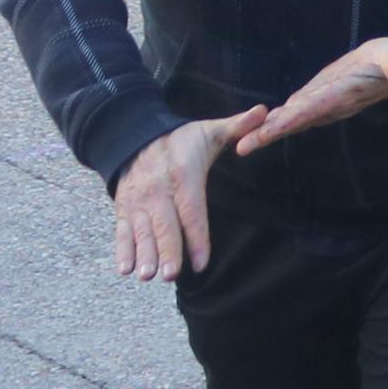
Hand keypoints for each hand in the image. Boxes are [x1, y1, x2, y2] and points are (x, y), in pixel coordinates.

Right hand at [112, 113, 258, 280]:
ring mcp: (138, 201)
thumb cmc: (181, 139)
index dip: (197, 237)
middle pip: (164, 225)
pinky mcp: (124, 208)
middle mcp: (157, 191)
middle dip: (167, 251)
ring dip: (143, 255)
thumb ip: (238, 126)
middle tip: (171, 274)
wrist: (135, 135)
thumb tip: (265, 112)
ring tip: (146, 276)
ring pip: (141, 232)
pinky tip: (124, 269)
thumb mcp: (210, 130)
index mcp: (183, 176)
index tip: (202, 261)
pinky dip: (122, 250)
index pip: (192, 211)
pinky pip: (122, 231)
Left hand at [234, 37, 387, 154]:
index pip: (317, 107)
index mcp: (344, 94)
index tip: (274, 127)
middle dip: (270, 134)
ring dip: (266, 132)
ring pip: (290, 120)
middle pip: (296, 121)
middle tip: (242, 147)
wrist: (387, 67)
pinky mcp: (315, 99)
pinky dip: (272, 121)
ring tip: (241, 143)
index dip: (295, 117)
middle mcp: (329, 105)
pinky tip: (254, 127)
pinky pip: (292, 113)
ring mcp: (321, 105)